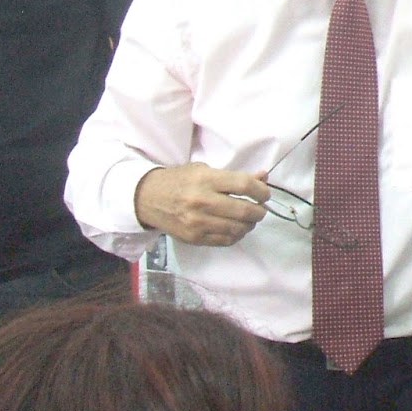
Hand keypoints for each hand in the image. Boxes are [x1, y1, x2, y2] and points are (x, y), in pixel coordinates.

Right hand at [134, 163, 270, 246]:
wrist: (147, 198)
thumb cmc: (179, 180)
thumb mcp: (205, 170)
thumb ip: (235, 176)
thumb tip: (263, 176)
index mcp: (206, 179)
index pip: (244, 185)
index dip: (261, 191)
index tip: (264, 194)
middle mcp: (202, 201)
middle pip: (244, 210)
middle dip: (259, 211)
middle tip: (260, 209)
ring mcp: (198, 222)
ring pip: (238, 229)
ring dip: (250, 225)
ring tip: (249, 219)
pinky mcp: (194, 237)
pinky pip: (226, 240)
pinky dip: (237, 235)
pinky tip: (236, 228)